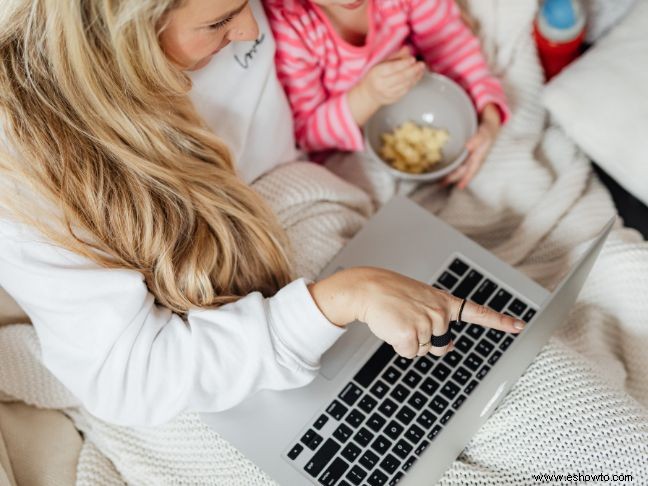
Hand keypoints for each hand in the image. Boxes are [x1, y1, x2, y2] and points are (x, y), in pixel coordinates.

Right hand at [308, 266, 524, 358]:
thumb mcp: (421, 302)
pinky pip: (408, 353)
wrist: (368, 288)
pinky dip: (397, 346)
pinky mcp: (410, 333)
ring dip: (407, 341)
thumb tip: (448, 347)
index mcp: (444, 301)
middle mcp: (440, 312)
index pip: (477, 312)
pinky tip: (391, 327)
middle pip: (439, 344)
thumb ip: (438, 322)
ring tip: (397, 319)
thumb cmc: (392, 295)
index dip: (500, 321)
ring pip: (422, 350)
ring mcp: (426, 322)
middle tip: (407, 319)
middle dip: (423, 339)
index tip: (519, 326)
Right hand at [348, 47, 425, 126]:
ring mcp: (387, 93)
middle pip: (400, 77)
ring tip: (421, 69)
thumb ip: (395, 57)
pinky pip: (406, 91)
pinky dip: (413, 83)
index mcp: (376, 73)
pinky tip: (417, 76)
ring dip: (415, 76)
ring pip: (405, 85)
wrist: (369, 93)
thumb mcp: (381, 64)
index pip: (392, 68)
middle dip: (413, 70)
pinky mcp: (393, 99)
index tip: (413, 59)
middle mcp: (381, 85)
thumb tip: (407, 49)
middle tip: (421, 64)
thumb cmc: (376, 76)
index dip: (404, 63)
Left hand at [440, 103, 501, 189]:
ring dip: (450, 172)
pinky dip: (450, 163)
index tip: (460, 186)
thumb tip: (468, 147)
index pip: (472, 169)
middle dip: (453, 177)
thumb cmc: (488, 126)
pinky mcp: (464, 150)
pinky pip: (457, 159)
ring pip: (460, 166)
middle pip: (463, 169)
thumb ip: (478, 138)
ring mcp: (469, 153)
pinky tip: (443, 165)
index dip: (466, 178)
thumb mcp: (485, 131)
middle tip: (441, 183)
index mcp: (479, 155)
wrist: (488, 117)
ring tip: (439, 179)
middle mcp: (474, 156)